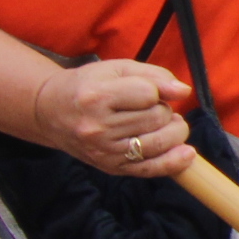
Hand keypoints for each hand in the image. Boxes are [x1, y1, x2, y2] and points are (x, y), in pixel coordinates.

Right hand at [33, 61, 195, 177]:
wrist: (51, 112)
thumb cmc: (88, 86)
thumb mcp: (116, 69)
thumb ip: (154, 75)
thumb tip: (183, 92)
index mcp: (95, 97)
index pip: (149, 93)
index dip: (156, 89)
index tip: (145, 90)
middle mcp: (97, 127)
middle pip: (158, 118)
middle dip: (164, 109)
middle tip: (150, 106)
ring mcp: (104, 151)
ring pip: (160, 141)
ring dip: (173, 130)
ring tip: (162, 122)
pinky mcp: (111, 167)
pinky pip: (150, 168)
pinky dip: (174, 162)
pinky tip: (187, 153)